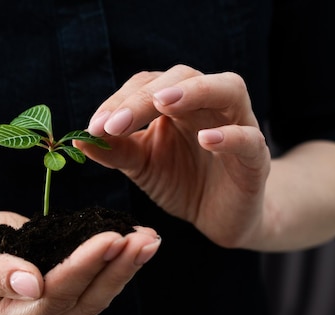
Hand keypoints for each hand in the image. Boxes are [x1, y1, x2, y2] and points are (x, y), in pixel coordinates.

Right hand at [0, 212, 159, 314]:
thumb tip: (32, 283)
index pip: (51, 297)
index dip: (82, 267)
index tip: (110, 238)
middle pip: (83, 301)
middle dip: (116, 268)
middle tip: (145, 239)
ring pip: (97, 298)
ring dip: (125, 268)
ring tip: (150, 239)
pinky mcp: (64, 298)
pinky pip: (96, 286)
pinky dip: (117, 264)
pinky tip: (137, 244)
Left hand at [78, 64, 270, 247]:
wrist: (219, 218)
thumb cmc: (182, 183)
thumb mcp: (142, 166)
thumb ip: (115, 151)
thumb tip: (78, 139)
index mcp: (179, 103)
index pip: (148, 85)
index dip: (120, 101)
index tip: (94, 127)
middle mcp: (209, 105)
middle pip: (183, 77)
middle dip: (145, 97)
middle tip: (115, 122)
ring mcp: (238, 125)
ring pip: (228, 88)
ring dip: (194, 91)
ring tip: (164, 104)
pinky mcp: (256, 157)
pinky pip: (249, 137)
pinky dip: (229, 135)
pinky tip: (206, 139)